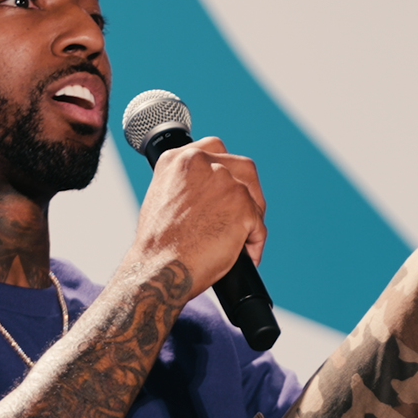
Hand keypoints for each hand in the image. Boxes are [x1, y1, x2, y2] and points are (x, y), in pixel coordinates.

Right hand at [128, 136, 264, 301]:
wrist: (159, 268)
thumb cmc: (158, 245)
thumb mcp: (162, 197)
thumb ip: (186, 184)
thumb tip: (208, 192)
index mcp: (179, 159)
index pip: (215, 149)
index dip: (228, 169)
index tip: (230, 185)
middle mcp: (202, 163)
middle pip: (244, 169)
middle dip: (249, 192)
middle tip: (243, 216)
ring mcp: (225, 184)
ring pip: (254, 199)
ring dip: (252, 219)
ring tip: (240, 240)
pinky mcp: (243, 207)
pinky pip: (259, 226)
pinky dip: (255, 243)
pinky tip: (245, 255)